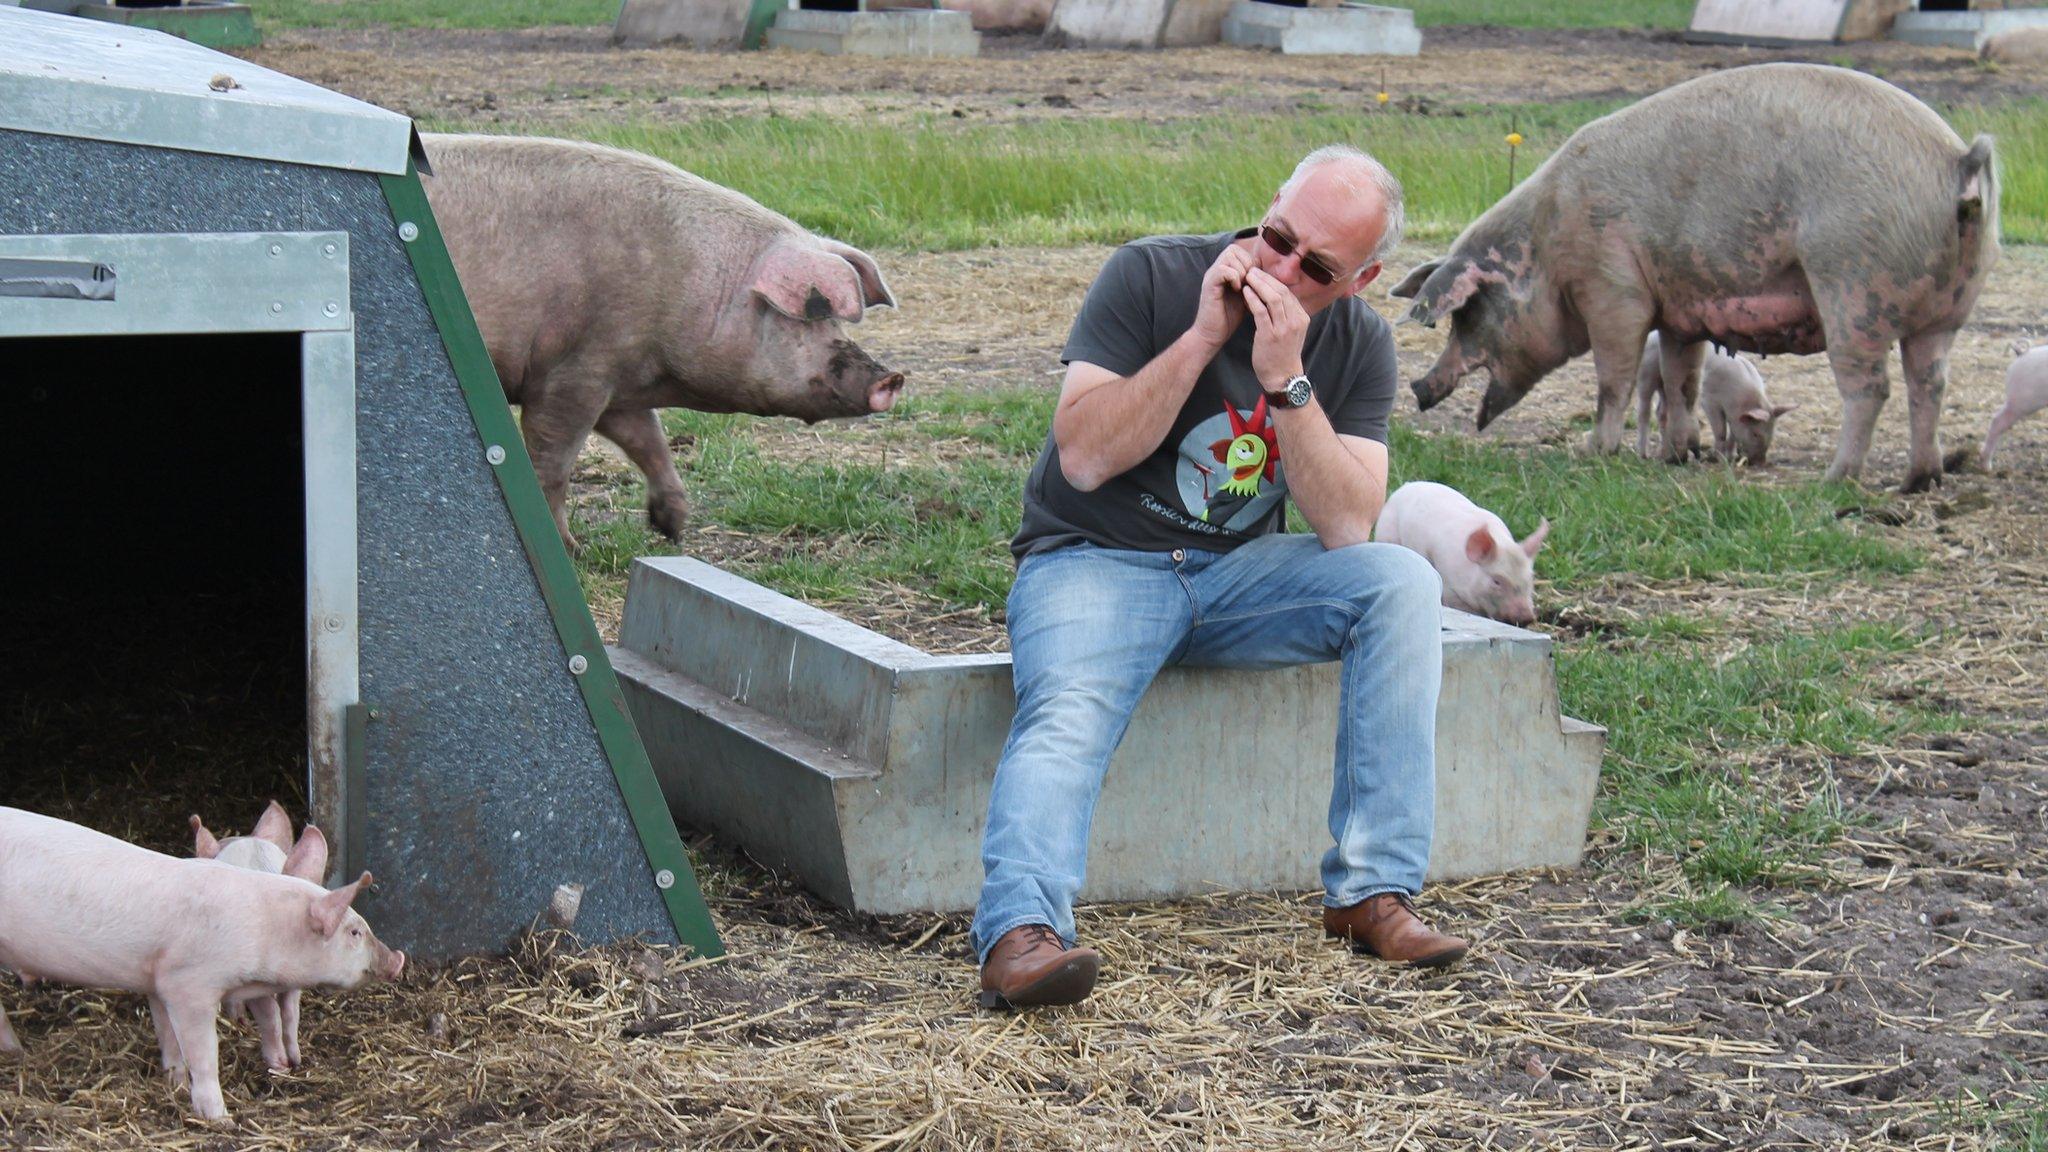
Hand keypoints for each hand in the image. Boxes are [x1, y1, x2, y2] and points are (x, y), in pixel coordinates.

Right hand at [1190, 242, 1253, 351]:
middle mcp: (1217, 270)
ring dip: (1241, 270)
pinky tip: (1237, 290)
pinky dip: (1234, 277)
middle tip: (1249, 282)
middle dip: (1246, 264)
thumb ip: (1254, 283)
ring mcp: (1211, 276)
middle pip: (1233, 249)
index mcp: (1225, 270)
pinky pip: (1223, 270)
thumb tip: (1270, 274)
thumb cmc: (1230, 316)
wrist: (1213, 333)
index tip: (1254, 280)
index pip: (1239, 251)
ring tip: (1244, 286)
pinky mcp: (1209, 285)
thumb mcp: (1247, 295)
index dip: (1250, 262)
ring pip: (1229, 256)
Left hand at [1241, 267, 1307, 387]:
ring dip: (1259, 285)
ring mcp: (1284, 328)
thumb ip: (1285, 314)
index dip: (1273, 280)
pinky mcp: (1270, 335)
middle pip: (1282, 291)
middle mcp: (1296, 320)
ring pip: (1273, 298)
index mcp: (1302, 317)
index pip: (1288, 292)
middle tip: (1252, 270)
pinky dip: (1253, 299)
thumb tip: (1274, 295)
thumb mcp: (1290, 331)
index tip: (1260, 274)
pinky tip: (1245, 292)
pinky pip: (1261, 311)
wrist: (1281, 377)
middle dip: (1266, 278)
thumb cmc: (1282, 353)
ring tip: (1247, 277)